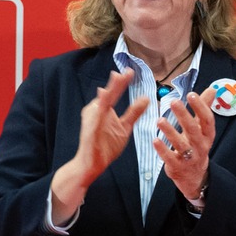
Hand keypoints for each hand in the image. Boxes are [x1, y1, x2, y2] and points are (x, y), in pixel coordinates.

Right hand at [52, 68, 146, 220]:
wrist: (91, 164)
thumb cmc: (105, 146)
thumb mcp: (125, 127)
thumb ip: (133, 112)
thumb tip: (146, 98)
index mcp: (104, 109)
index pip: (114, 93)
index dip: (121, 82)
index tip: (130, 71)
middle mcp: (96, 110)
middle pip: (109, 94)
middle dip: (117, 82)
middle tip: (127, 71)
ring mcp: (92, 119)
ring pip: (102, 102)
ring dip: (110, 90)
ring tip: (117, 77)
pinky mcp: (90, 129)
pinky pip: (95, 116)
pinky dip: (100, 106)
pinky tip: (103, 95)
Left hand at [155, 88, 217, 201]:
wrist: (194, 176)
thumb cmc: (196, 146)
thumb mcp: (202, 129)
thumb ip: (204, 108)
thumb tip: (213, 89)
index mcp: (207, 135)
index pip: (207, 120)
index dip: (200, 107)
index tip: (191, 94)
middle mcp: (200, 146)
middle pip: (193, 130)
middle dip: (184, 116)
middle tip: (173, 101)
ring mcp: (189, 158)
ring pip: (181, 145)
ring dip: (170, 132)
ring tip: (160, 120)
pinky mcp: (177, 167)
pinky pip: (170, 158)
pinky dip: (162, 149)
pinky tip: (155, 140)